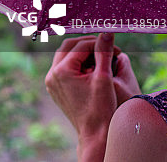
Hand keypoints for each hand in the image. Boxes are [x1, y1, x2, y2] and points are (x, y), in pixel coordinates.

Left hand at [45, 33, 138, 161]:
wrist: (95, 134)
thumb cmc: (101, 109)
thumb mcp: (104, 78)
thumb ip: (104, 52)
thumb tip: (107, 32)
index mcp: (61, 71)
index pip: (80, 46)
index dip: (98, 44)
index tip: (115, 48)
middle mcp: (52, 75)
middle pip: (68, 48)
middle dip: (88, 45)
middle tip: (106, 47)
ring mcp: (51, 82)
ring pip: (65, 57)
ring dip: (82, 54)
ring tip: (101, 57)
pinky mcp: (55, 88)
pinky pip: (63, 69)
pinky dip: (77, 64)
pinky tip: (92, 68)